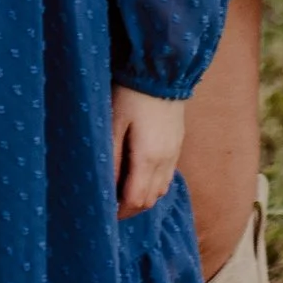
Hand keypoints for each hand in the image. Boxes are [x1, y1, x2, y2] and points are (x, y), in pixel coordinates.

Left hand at [111, 86, 186, 218]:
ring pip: (161, 189)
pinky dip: (154, 184)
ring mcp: (174, 152)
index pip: (136, 200)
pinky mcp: (177, 143)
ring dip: (143, 197)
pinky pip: (167, 175)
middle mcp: (165, 160)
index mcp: (148, 158)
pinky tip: (140, 176)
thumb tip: (107, 187)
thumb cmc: (131, 94)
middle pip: (150, 199)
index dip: (120, 211)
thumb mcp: (114, 123)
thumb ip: (112, 157)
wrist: (161, 70)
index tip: (105, 212)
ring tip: (124, 192)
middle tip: (111, 205)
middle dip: (131, 208)